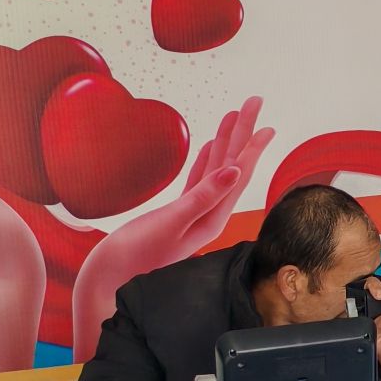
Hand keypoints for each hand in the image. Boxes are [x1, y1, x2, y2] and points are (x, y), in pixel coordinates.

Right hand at [71, 97, 274, 360]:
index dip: (252, 146)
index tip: (266, 123)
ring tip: (235, 116)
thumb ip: (203, 197)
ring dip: (226, 141)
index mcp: (213, 215)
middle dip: (243, 132)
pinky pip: (199, 179)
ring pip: (216, 168)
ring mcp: (195, 212)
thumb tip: (235, 171)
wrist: (114, 278)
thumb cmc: (138, 254)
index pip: (238, 173)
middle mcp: (210, 213)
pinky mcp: (178, 212)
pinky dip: (206, 160)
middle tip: (254, 102)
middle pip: (232, 164)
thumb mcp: (173, 223)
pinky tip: (210, 147)